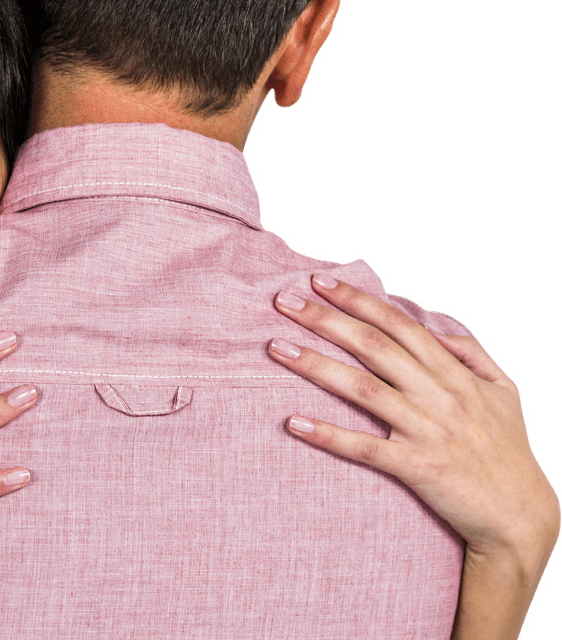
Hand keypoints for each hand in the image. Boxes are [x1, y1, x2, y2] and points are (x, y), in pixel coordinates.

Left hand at [269, 275, 559, 560]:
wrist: (523, 519)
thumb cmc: (509, 451)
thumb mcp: (505, 392)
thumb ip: (473, 353)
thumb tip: (438, 326)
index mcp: (455, 373)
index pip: (398, 324)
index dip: (358, 299)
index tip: (319, 281)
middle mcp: (440, 395)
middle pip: (373, 346)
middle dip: (325, 319)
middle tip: (283, 300)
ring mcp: (429, 430)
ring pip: (364, 389)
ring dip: (317, 365)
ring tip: (276, 348)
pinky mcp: (419, 468)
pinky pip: (366, 448)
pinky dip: (329, 434)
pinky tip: (294, 422)